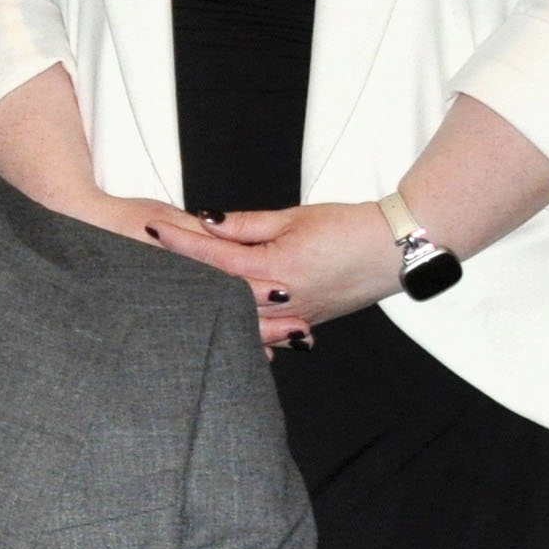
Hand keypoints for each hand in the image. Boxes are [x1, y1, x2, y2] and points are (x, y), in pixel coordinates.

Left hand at [148, 202, 399, 350]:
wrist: (395, 251)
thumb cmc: (350, 229)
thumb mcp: (294, 218)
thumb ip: (245, 225)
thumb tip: (207, 222)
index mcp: (275, 269)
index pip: (213, 258)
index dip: (180, 243)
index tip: (153, 229)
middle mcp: (281, 301)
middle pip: (219, 292)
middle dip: (185, 277)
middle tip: (153, 262)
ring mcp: (293, 318)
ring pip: (238, 317)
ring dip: (209, 306)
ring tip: (178, 293)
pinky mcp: (305, 323)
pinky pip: (264, 330)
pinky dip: (242, 325)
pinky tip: (220, 321)